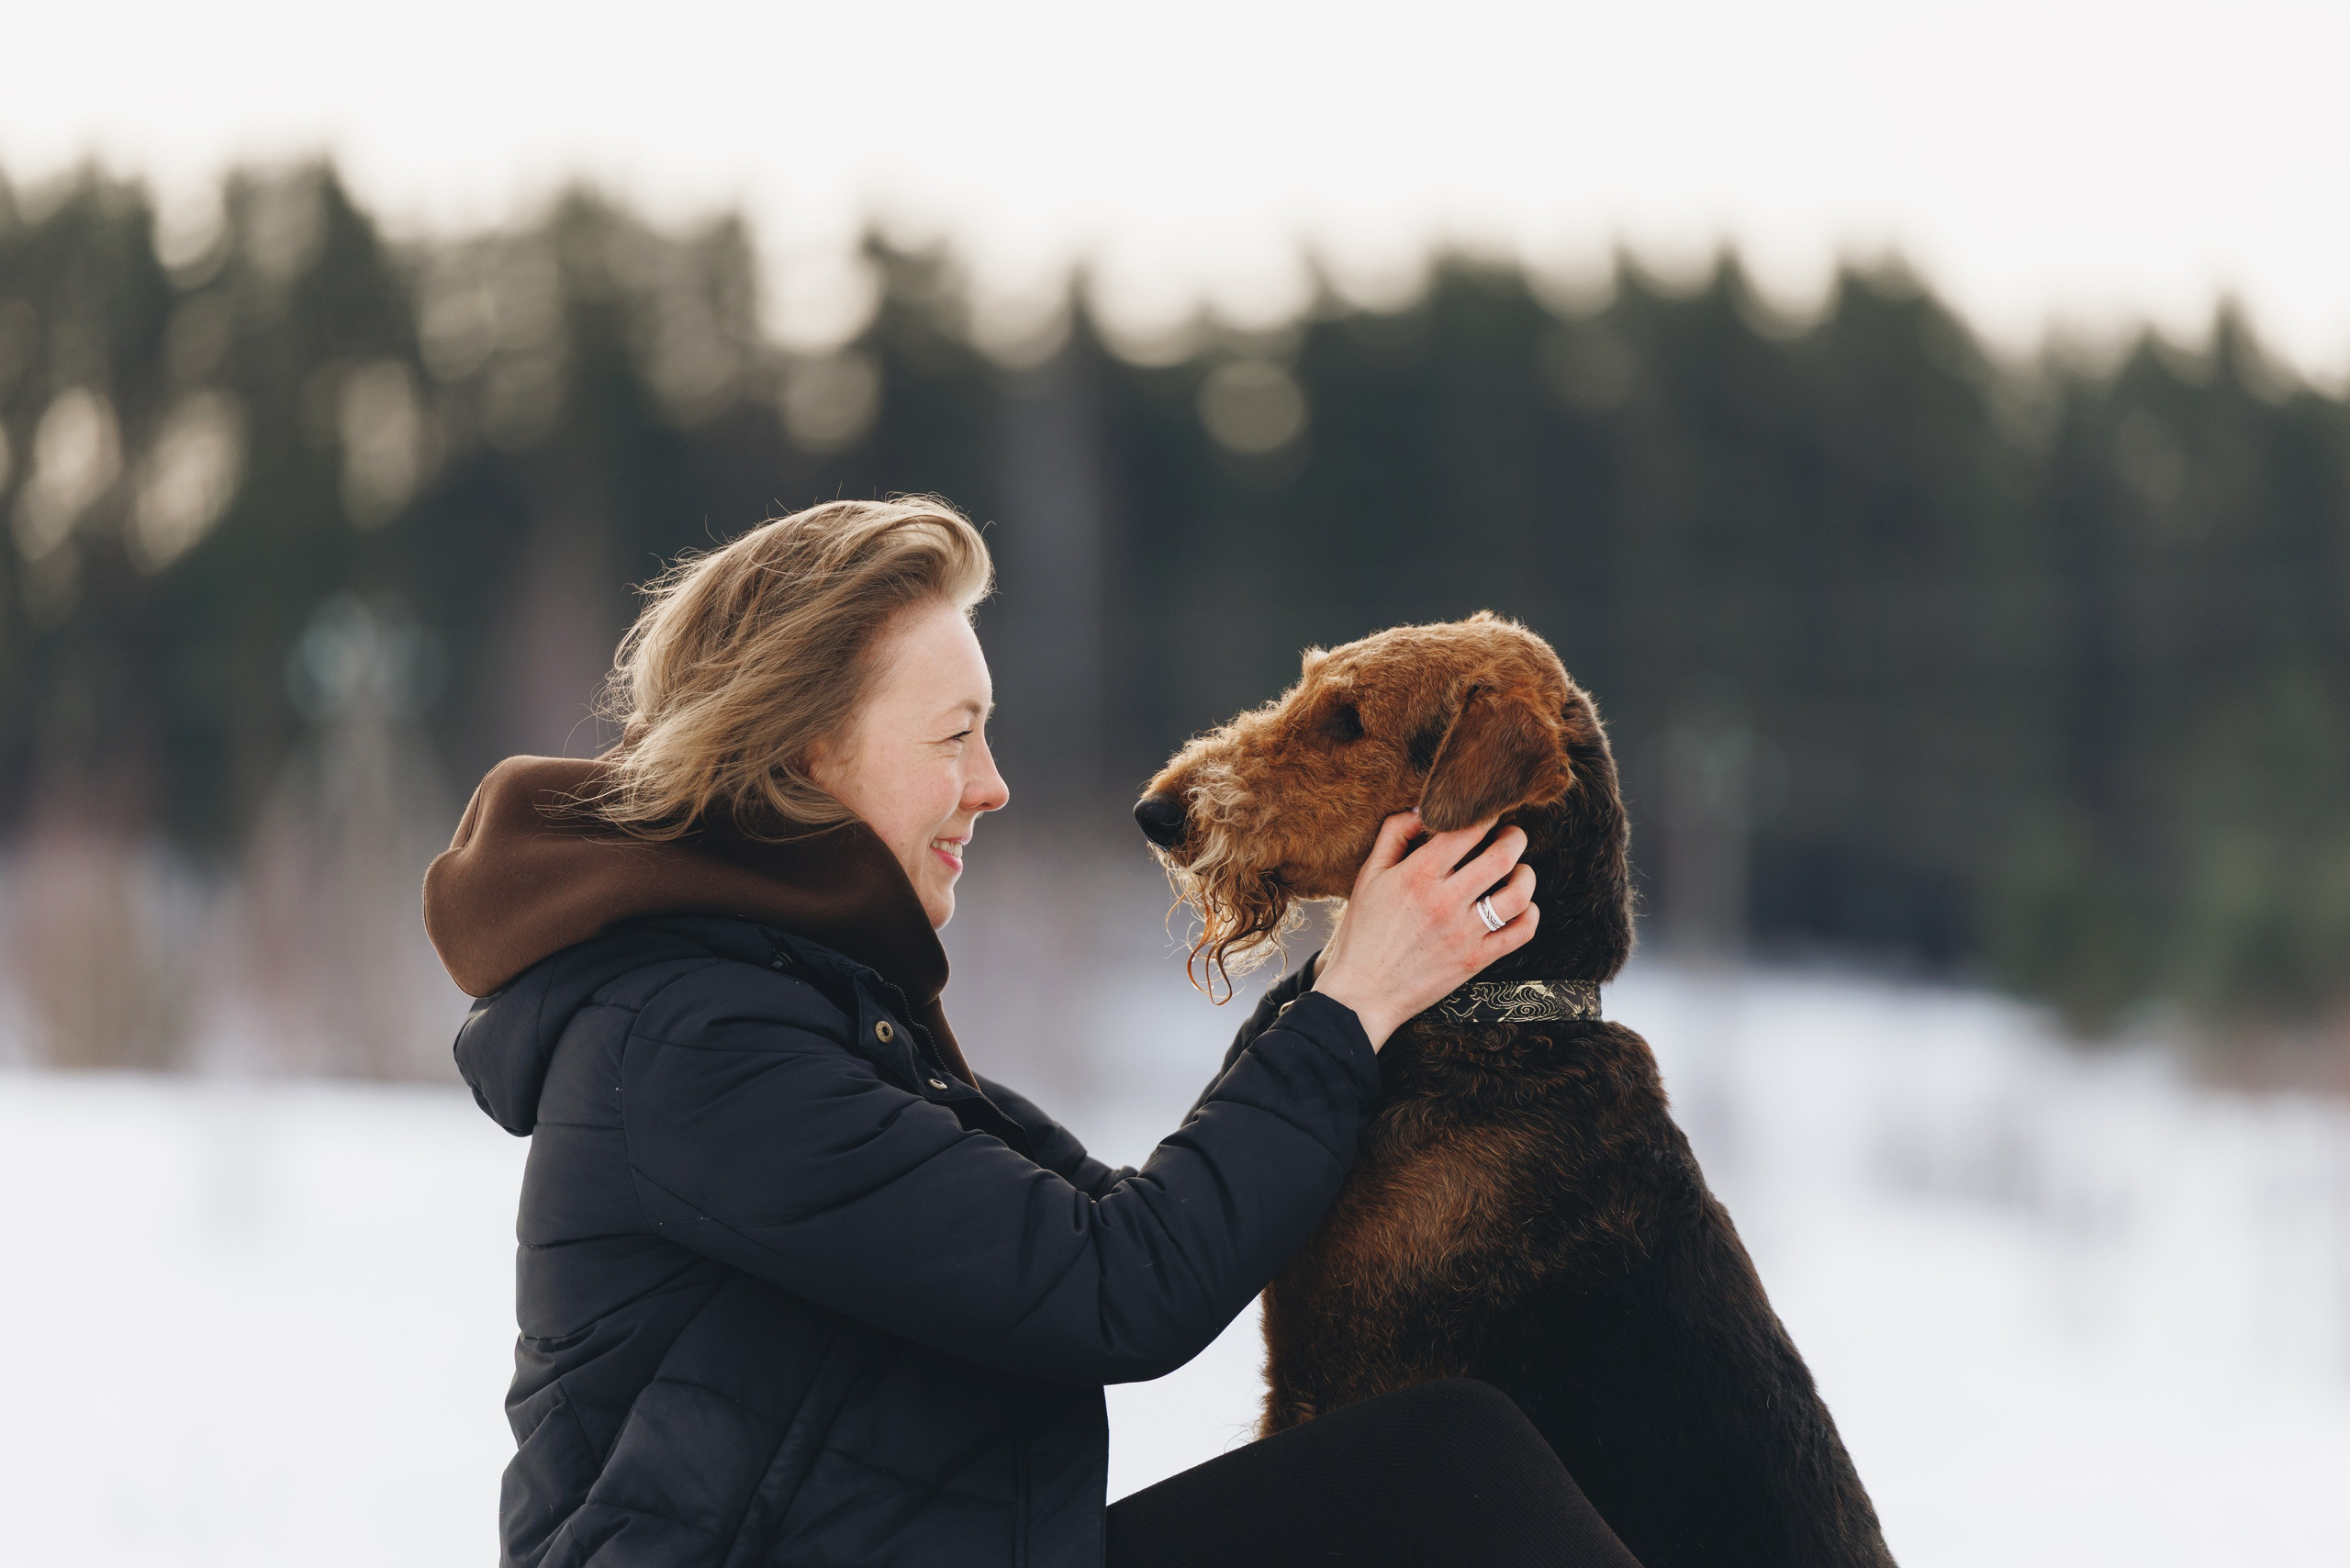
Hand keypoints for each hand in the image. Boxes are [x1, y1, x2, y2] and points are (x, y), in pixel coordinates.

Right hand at [1310, 809, 1537, 1049]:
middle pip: (1502, 856)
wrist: (1363, 993)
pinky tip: (1521, 907)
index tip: (1488, 813)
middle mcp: (1445, 901)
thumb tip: (1422, 810)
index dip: (1484, 815)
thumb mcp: (1368, 876)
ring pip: (1519, 893)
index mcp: (1417, 875)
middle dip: (1515, 837)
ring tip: (1519, 870)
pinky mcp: (1476, 959)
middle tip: (1511, 835)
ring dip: (1526, 874)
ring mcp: (1464, 932)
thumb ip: (1393, 835)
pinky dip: (1530, 914)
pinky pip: (1521, 932)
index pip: (1466, 831)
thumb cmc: (1363, 933)